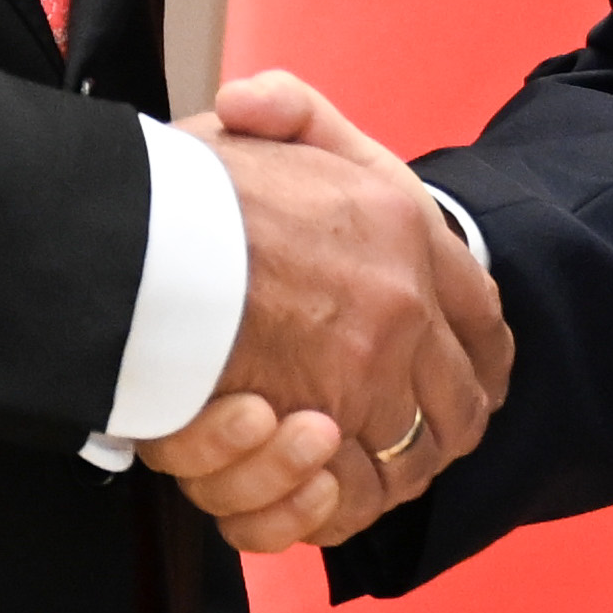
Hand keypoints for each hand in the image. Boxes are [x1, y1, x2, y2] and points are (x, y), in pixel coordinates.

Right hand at [152, 72, 501, 555]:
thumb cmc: (189, 185)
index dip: (482, 355)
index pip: (484, 312)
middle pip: (462, 402)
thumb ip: (288, 109)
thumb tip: (272, 112)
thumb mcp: (253, 117)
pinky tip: (316, 486)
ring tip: (348, 462)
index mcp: (404, 224)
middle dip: (440, 430)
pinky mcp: (314, 429)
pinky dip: (337, 503)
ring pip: (412, 458)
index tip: (477, 374)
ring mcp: (366, 374)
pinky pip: (351, 495)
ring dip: (388, 472)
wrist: (128, 237)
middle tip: (410, 436)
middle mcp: (403, 305)